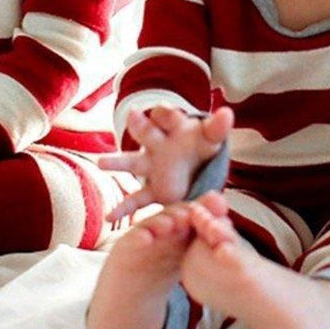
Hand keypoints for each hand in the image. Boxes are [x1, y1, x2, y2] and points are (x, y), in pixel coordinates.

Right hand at [101, 104, 233, 219]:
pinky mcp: (154, 190)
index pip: (167, 115)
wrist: (198, 169)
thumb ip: (218, 128)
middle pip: (147, 132)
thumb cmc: (201, 147)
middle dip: (140, 124)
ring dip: (118, 162)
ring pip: (133, 163)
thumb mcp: (212, 138)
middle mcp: (158, 144)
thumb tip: (227, 112)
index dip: (166, 113)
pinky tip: (110, 217)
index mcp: (174, 129)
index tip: (163, 111)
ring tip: (102, 163)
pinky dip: (124, 208)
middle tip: (132, 116)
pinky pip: (137, 199)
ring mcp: (152, 167)